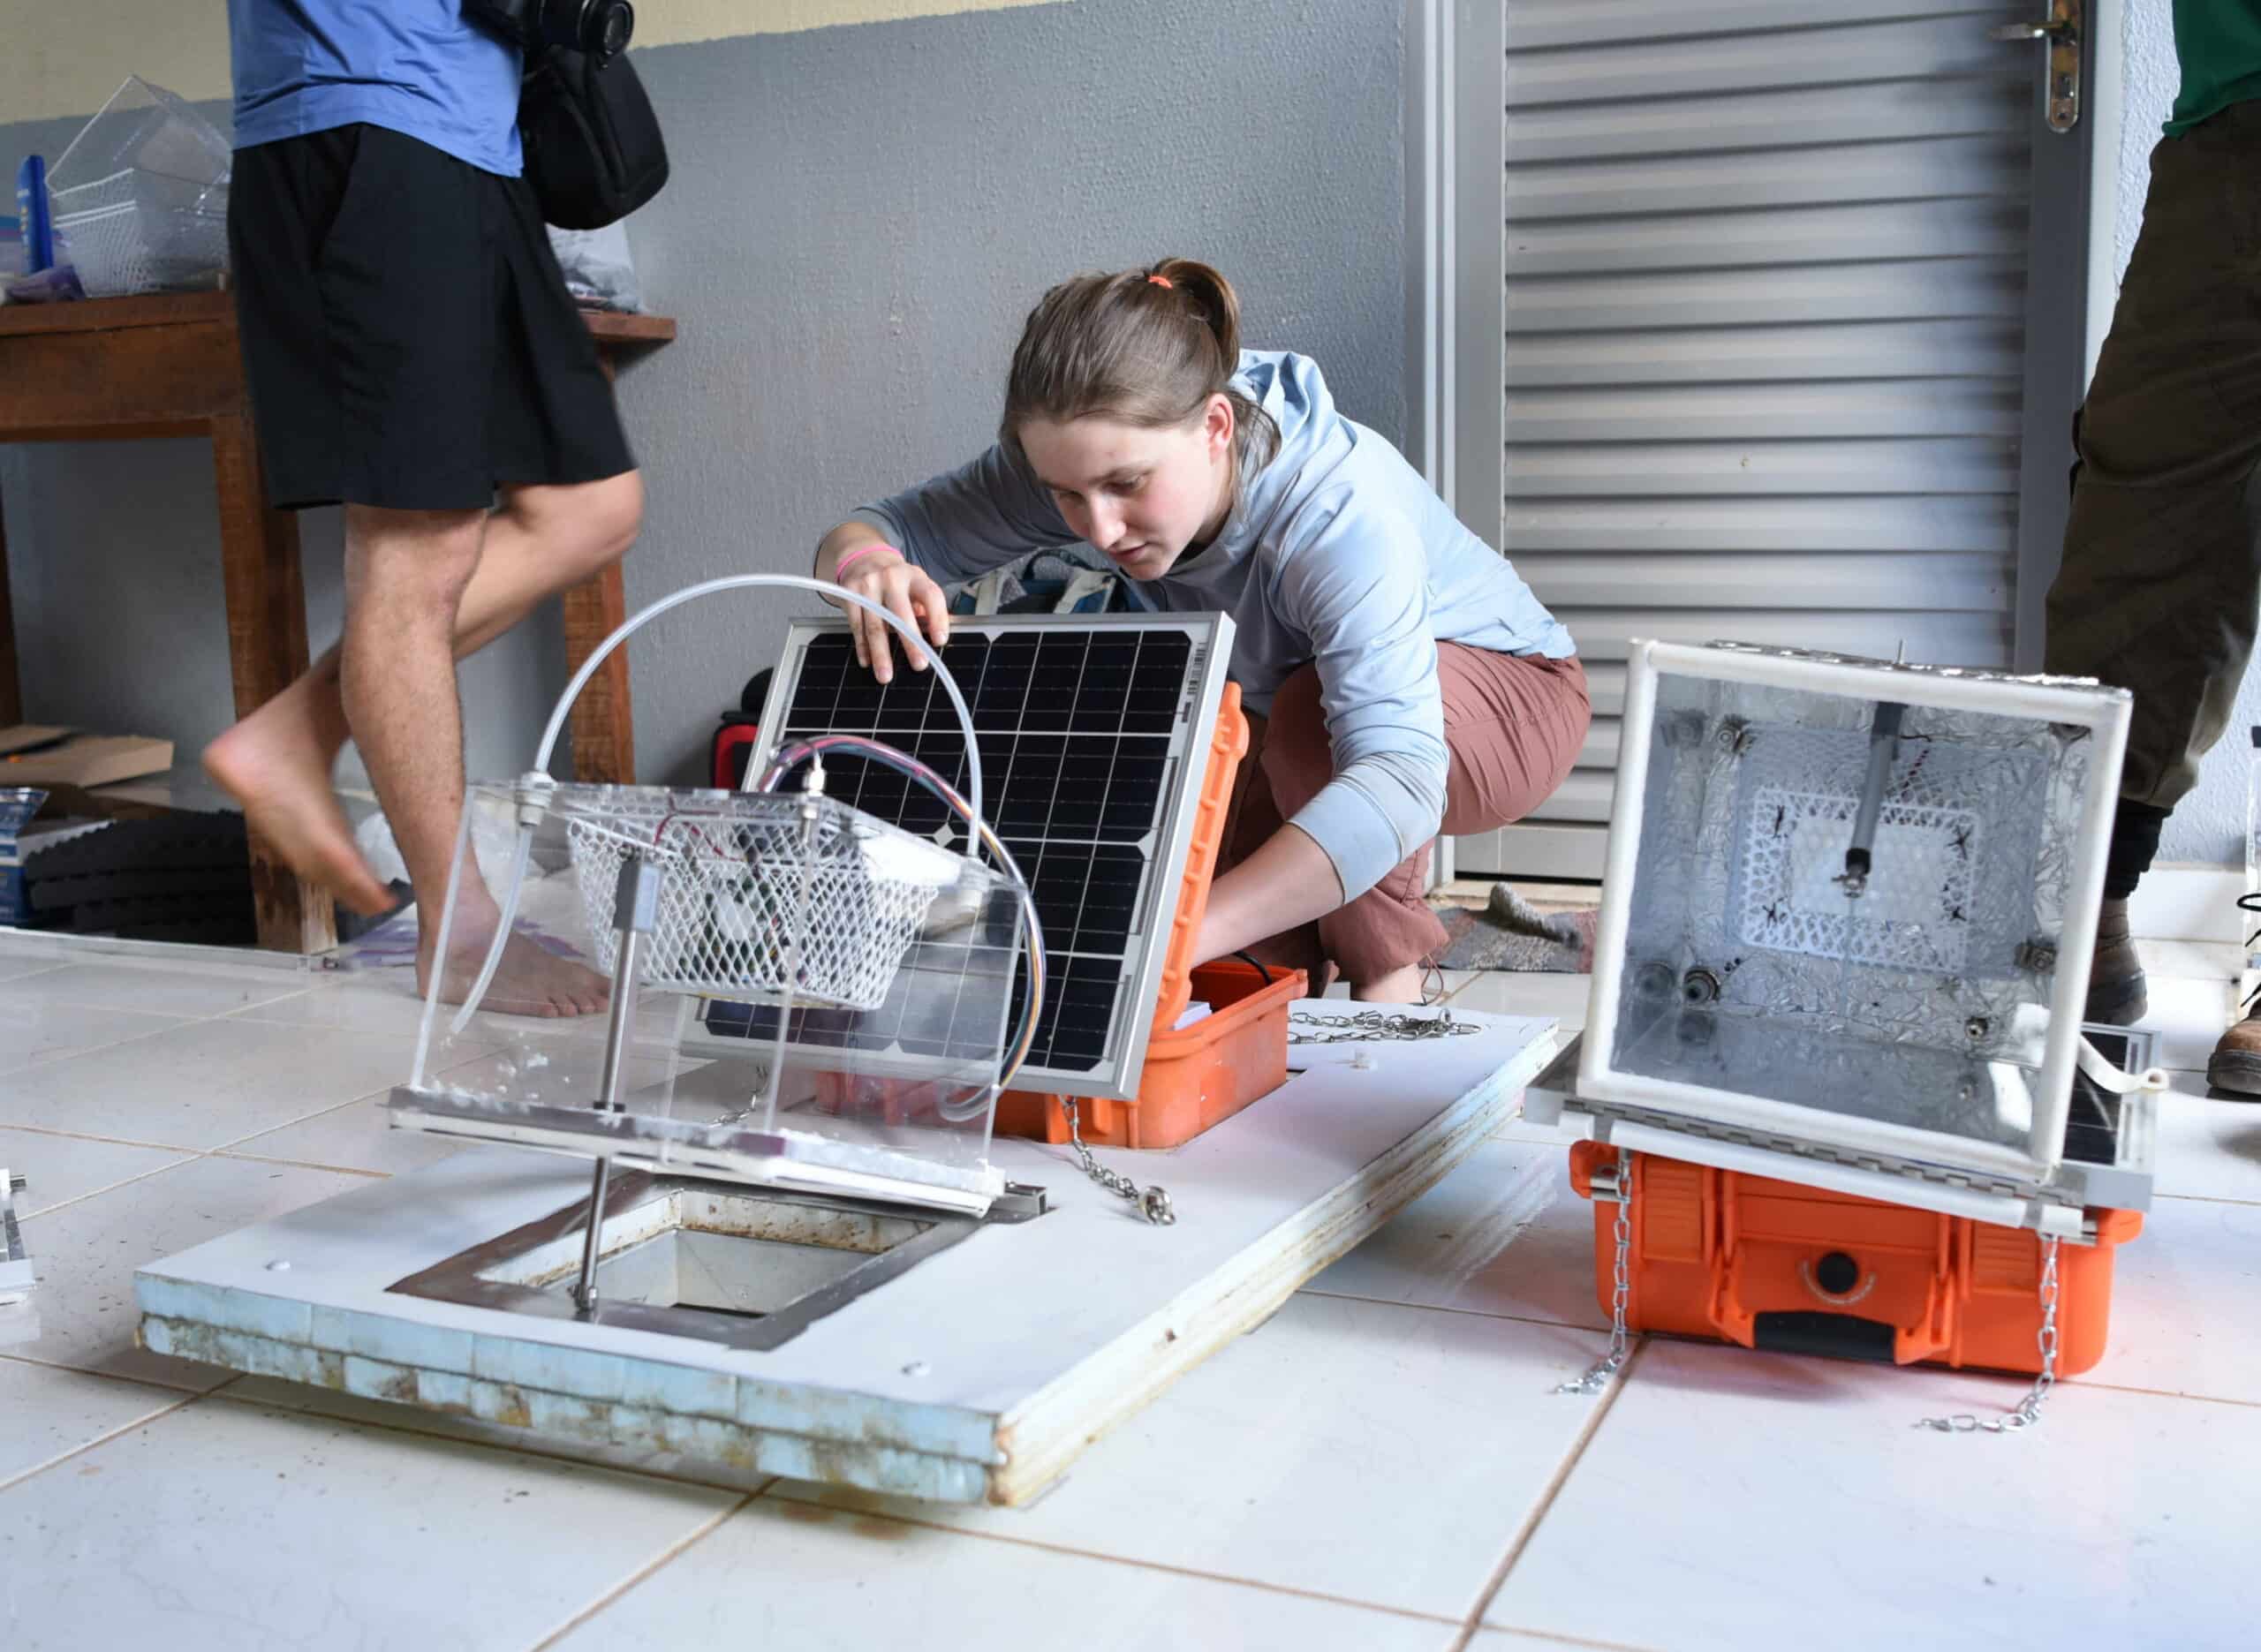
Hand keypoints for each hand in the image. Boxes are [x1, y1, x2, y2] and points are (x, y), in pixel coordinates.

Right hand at [837, 550, 949, 682]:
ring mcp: (868, 585)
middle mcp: (892, 578)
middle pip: (901, 614)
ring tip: (885, 675)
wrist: (864, 556)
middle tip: (919, 665)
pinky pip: (856, 625)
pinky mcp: (850, 593)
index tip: (940, 641)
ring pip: (876, 625)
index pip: (931, 596)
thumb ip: (927, 608)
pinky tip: (867, 661)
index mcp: (914, 576)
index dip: (937, 618)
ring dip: (881, 653)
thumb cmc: (897, 579)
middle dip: (911, 643)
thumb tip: (938, 637)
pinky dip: (862, 646)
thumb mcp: (916, 585)